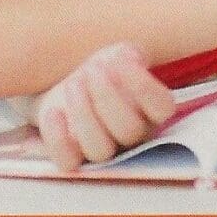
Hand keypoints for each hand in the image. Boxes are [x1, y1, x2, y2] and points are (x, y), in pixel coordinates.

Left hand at [30, 43, 174, 171]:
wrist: (72, 84)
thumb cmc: (104, 70)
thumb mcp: (118, 55)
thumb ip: (128, 55)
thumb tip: (129, 58)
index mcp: (152, 110)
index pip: (162, 108)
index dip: (144, 87)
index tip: (123, 59)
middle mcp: (133, 136)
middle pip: (129, 130)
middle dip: (108, 97)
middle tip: (93, 69)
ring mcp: (103, 150)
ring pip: (100, 150)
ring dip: (85, 114)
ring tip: (73, 83)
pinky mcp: (72, 157)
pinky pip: (68, 161)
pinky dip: (58, 138)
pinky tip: (54, 111)